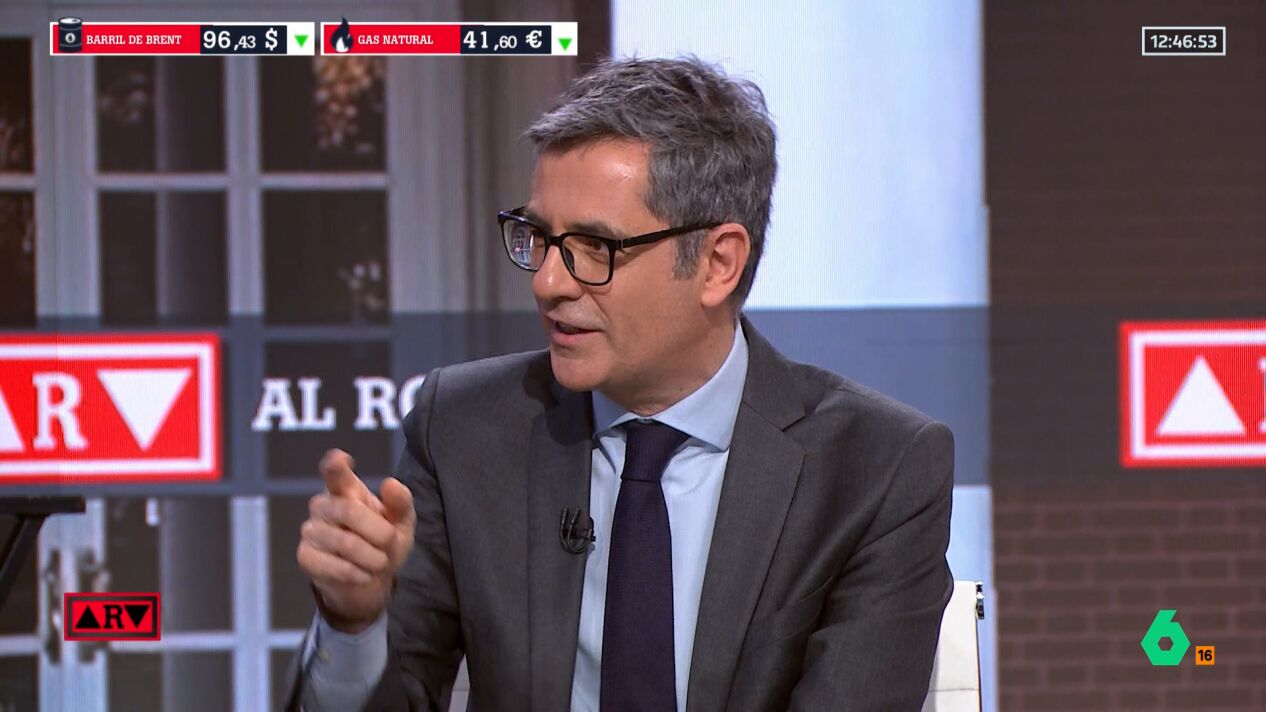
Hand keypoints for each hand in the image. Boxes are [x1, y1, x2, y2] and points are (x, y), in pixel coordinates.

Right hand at [297, 449, 415, 632]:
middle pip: (348, 511)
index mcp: (346, 489)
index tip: (340, 459)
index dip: (335, 465)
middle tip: (390, 543)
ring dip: (372, 557)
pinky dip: (358, 574)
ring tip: (379, 562)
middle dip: (379, 532)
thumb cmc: (384, 542)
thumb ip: (401, 503)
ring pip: (345, 542)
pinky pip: (335, 566)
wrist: (371, 581)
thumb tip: (390, 484)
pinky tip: (363, 574)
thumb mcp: (402, 523)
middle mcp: (323, 505)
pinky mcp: (305, 557)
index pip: (334, 472)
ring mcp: (311, 531)